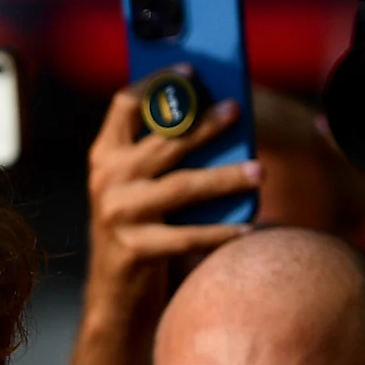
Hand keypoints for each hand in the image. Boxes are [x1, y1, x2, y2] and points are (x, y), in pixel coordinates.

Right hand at [79, 78, 257, 314]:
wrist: (113, 296)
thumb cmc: (138, 229)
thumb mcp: (137, 185)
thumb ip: (158, 153)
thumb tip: (216, 115)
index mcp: (105, 157)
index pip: (125, 105)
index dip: (157, 82)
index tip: (191, 68)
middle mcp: (106, 181)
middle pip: (162, 142)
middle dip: (203, 125)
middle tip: (236, 111)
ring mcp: (118, 216)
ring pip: (182, 187)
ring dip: (225, 178)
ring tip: (259, 171)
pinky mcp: (134, 250)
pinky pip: (188, 236)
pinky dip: (221, 232)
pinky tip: (249, 228)